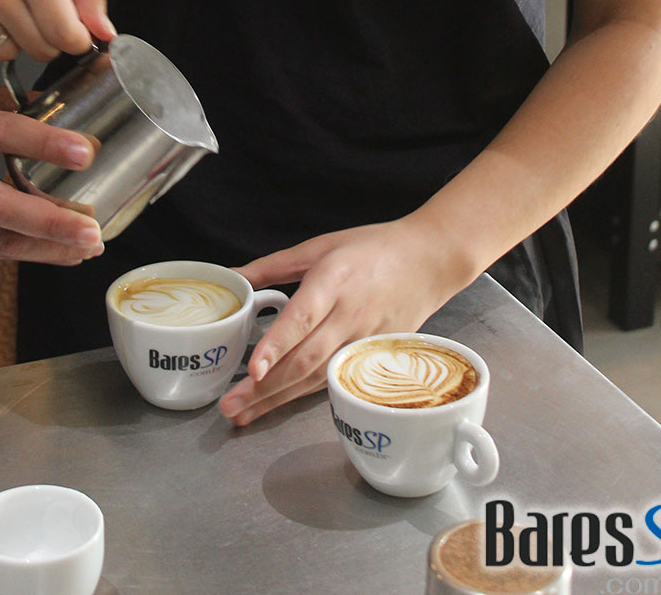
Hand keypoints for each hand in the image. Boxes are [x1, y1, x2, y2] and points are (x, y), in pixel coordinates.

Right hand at [0, 82, 105, 263]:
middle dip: (51, 225)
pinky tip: (52, 253)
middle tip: (92, 233)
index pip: (3, 132)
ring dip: (45, 249)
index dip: (45, 143)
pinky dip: (18, 252)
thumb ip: (14, 108)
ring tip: (85, 249)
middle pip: (0, 206)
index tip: (85, 152)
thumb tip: (70, 110)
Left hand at [218, 219, 456, 425]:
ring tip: (245, 413)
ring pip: (319, 377)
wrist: (429, 260)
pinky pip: (336, 379)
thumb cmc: (372, 248)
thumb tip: (232, 276)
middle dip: (265, 388)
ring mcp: (365, 340)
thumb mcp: (319, 246)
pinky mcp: (376, 357)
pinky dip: (306, 395)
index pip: (303, 318)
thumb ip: (273, 266)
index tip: (252, 370)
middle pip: (306, 359)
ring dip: (279, 398)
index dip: (276, 345)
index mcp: (333, 280)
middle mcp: (349, 314)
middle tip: (230, 406)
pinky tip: (280, 405)